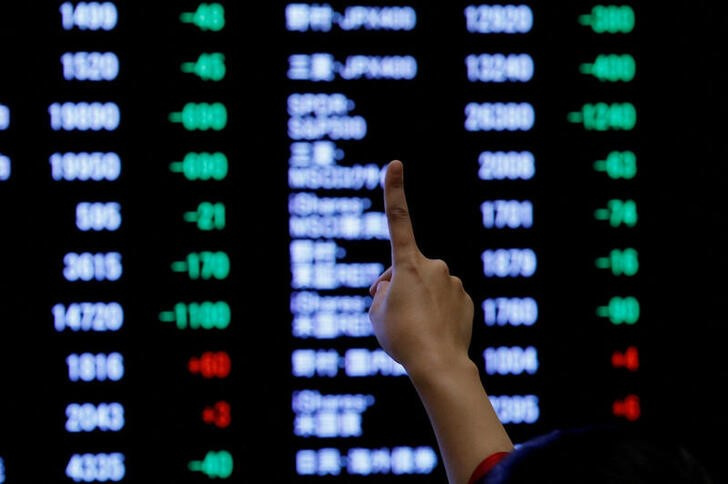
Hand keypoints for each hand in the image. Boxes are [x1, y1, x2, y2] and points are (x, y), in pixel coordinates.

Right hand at [368, 160, 474, 375]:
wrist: (438, 364)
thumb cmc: (401, 338)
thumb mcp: (375, 313)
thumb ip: (382, 293)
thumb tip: (395, 286)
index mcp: (407, 264)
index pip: (397, 221)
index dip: (393, 191)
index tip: (395, 164)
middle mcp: (434, 265)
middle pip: (407, 270)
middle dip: (398, 286)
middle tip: (396, 316)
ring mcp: (453, 281)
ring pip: (427, 287)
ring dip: (419, 301)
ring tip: (416, 328)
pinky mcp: (466, 298)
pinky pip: (445, 300)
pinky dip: (437, 311)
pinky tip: (434, 330)